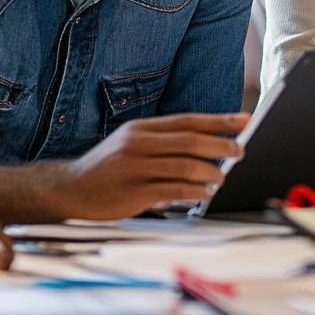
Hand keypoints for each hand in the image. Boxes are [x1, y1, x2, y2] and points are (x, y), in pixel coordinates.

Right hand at [49, 112, 248, 219]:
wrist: (70, 188)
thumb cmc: (109, 165)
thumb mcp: (132, 142)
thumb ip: (165, 140)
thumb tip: (209, 142)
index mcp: (142, 128)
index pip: (188, 120)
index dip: (219, 120)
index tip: (244, 120)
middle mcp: (139, 144)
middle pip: (191, 141)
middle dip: (222, 146)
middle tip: (240, 151)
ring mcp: (136, 168)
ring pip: (185, 166)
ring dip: (210, 173)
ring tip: (221, 178)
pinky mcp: (134, 192)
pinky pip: (174, 190)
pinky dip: (195, 191)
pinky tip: (204, 194)